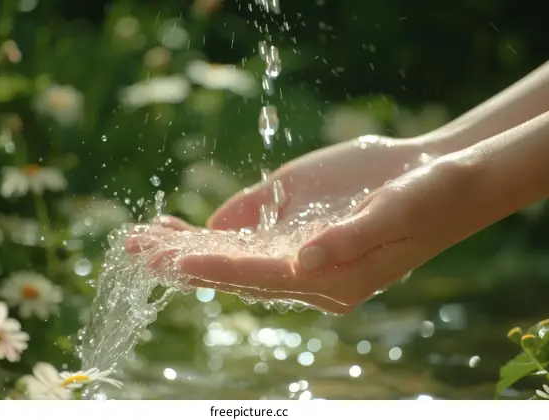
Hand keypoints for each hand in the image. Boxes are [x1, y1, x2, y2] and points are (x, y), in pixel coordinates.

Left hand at [126, 143, 480, 313]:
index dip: (217, 267)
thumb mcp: (393, 215)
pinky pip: (242, 238)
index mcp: (332, 281)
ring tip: (139, 238)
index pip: (263, 278)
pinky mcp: (292, 229)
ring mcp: (296, 252)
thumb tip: (301, 261)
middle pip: (235, 273)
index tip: (173, 258)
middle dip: (185, 261)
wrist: (437, 178)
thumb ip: (348, 239)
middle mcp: (307, 274)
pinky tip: (172, 227)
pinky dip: (204, 233)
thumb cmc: (424, 199)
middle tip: (135, 250)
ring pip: (231, 258)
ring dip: (184, 248)